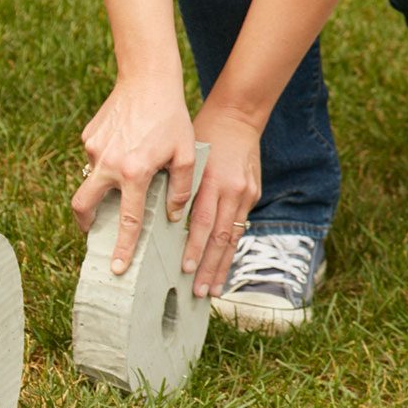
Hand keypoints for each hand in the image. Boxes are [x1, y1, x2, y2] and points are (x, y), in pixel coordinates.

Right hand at [70, 74, 195, 274]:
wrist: (147, 78)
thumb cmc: (171, 116)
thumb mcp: (185, 154)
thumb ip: (180, 189)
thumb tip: (170, 216)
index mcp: (134, 173)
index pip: (126, 220)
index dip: (122, 247)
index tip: (116, 268)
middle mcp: (108, 165)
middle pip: (83, 206)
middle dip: (85, 223)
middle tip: (93, 231)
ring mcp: (94, 150)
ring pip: (91, 178)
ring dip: (102, 185)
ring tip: (122, 175)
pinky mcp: (89, 137)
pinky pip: (95, 156)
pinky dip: (107, 159)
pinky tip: (125, 146)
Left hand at [183, 103, 262, 296]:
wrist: (237, 116)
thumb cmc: (200, 136)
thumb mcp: (185, 158)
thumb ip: (177, 188)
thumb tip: (154, 219)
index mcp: (211, 180)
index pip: (203, 221)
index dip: (195, 247)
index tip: (186, 269)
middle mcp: (232, 189)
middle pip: (221, 236)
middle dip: (210, 266)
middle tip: (199, 291)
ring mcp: (245, 193)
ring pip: (233, 237)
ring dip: (222, 266)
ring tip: (212, 290)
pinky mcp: (253, 194)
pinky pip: (240, 227)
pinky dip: (231, 250)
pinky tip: (223, 268)